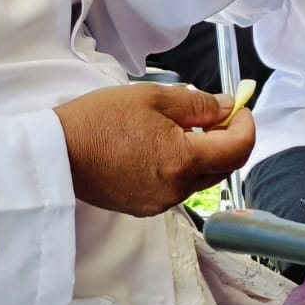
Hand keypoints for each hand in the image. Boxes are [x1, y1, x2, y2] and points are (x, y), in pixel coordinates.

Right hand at [54, 83, 253, 215]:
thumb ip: (198, 104)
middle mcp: (176, 189)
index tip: (241, 108)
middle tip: (213, 113)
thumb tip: (228, 109)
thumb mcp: (152, 97)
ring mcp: (160, 202)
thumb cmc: (100, 119)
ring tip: (179, 126)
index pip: (237, 150)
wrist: (58, 152)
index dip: (246, 126)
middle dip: (226, 139)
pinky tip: (160, 145)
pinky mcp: (144, 207)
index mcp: (182, 160)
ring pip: (200, 178)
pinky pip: (177, 187)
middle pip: (222, 168)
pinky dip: (181, 166)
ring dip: (202, 153)